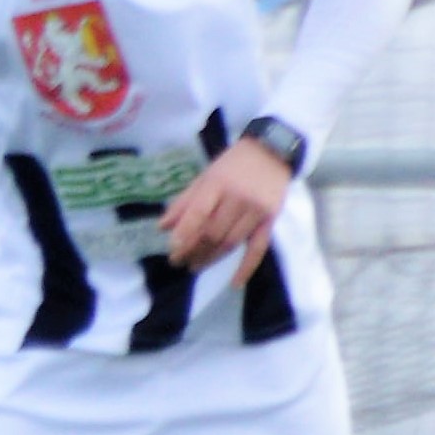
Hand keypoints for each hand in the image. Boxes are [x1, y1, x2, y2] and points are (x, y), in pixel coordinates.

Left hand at [159, 137, 294, 281]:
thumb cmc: (233, 163)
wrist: (272, 152)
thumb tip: (163, 227)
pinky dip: (246, 267)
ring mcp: (256, 211)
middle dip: (193, 250)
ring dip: (211, 259)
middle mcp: (238, 198)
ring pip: (231, 242)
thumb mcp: (205, 176)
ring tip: (195, 267)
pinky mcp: (270, 220)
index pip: (198, 214)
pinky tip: (234, 283)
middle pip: (213, 232)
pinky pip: (258, 248)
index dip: (184, 235)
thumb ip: (184, 201)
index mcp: (218, 183)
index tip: (172, 250)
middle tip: (179, 262)